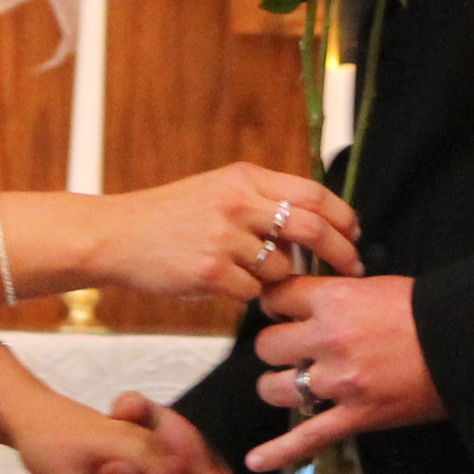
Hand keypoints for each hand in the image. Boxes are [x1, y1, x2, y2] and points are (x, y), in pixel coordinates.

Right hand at [89, 163, 360, 302]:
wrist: (118, 235)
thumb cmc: (170, 217)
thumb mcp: (218, 190)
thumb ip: (262, 200)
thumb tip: (315, 225)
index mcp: (244, 178)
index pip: (313, 193)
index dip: (343, 217)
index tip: (355, 235)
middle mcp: (237, 202)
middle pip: (312, 228)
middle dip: (341, 253)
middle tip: (353, 270)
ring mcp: (223, 237)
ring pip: (282, 268)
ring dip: (279, 280)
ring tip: (253, 277)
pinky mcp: (209, 270)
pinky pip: (252, 293)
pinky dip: (247, 295)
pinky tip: (225, 285)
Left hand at [247, 274, 441, 473]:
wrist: (466, 345)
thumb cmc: (426, 310)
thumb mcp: (374, 287)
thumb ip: (337, 295)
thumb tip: (309, 302)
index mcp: (332, 299)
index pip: (277, 298)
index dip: (274, 304)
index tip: (279, 310)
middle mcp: (327, 339)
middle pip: (267, 345)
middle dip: (277, 347)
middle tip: (292, 349)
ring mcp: (338, 382)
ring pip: (273, 388)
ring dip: (278, 386)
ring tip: (292, 384)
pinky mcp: (354, 417)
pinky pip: (307, 437)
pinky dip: (279, 452)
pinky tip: (255, 461)